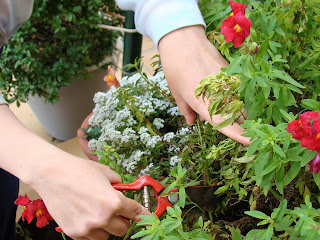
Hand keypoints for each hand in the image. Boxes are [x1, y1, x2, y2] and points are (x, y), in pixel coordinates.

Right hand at [31, 156, 151, 238]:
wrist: (51, 174)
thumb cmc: (78, 170)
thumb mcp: (105, 172)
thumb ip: (118, 183)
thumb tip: (123, 189)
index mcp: (114, 202)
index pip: (137, 213)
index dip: (145, 216)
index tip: (149, 219)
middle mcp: (102, 218)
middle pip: (123, 229)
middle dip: (123, 220)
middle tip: (117, 211)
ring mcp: (87, 228)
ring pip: (106, 236)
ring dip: (106, 227)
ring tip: (97, 213)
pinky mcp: (74, 233)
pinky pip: (90, 238)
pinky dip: (92, 230)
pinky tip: (86, 216)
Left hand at [158, 25, 250, 144]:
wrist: (184, 40)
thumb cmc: (175, 69)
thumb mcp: (176, 92)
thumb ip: (186, 110)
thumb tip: (192, 122)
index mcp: (203, 103)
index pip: (225, 123)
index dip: (239, 135)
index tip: (252, 143)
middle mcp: (220, 94)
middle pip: (237, 115)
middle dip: (239, 125)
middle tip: (232, 127)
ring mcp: (227, 82)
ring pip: (238, 103)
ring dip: (235, 111)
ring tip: (219, 106)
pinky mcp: (230, 73)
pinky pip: (235, 90)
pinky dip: (230, 96)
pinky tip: (219, 92)